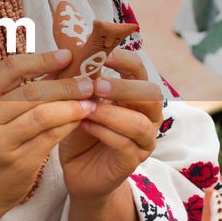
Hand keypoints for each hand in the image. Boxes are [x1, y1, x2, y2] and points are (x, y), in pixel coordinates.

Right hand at [0, 48, 96, 217]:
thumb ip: (20, 90)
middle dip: (66, 85)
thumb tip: (60, 63)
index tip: (67, 55)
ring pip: (44, 115)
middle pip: (32, 91)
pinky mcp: (16, 161)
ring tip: (91, 102)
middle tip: (90, 82)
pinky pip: (50, 137)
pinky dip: (69, 125)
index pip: (11, 68)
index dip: (42, 59)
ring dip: (73, 106)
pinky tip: (81, 120)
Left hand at [58, 50, 162, 202]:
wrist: (77, 170)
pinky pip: (125, 145)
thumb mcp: (78, 101)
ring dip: (111, 113)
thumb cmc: (79, 130)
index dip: (125, 60)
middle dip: (124, 87)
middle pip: (151, 94)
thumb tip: (70, 50)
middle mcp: (147, 116)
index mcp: (135, 95)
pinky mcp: (132, 162)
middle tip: (97, 84)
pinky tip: (85, 125)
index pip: (140, 71)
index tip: (104, 55)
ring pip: (140, 123)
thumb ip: (79, 80)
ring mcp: (143, 141)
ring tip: (87, 109)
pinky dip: (104, 132)